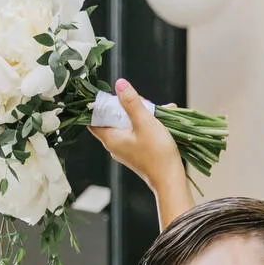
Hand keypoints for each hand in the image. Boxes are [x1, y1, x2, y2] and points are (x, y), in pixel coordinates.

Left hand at [91, 79, 193, 225]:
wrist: (170, 180)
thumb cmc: (156, 153)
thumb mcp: (144, 122)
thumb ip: (131, 102)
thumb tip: (119, 84)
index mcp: (110, 139)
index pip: (93, 120)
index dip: (98, 105)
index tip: (109, 95)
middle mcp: (114, 146)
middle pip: (112, 119)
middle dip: (125, 106)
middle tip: (141, 101)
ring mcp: (126, 150)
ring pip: (127, 125)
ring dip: (140, 114)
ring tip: (157, 110)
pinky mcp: (137, 153)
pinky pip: (137, 133)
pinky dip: (146, 124)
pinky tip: (161, 119)